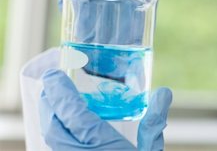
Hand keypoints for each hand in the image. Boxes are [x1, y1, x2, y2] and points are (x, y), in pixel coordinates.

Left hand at [39, 69, 171, 150]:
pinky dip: (56, 133)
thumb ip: (155, 121)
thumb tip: (164, 92)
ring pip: (52, 140)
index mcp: (103, 147)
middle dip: (50, 103)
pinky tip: (65, 128)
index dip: (61, 93)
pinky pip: (57, 149)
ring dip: (51, 117)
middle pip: (54, 127)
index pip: (74, 115)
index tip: (54, 75)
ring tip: (56, 102)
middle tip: (53, 84)